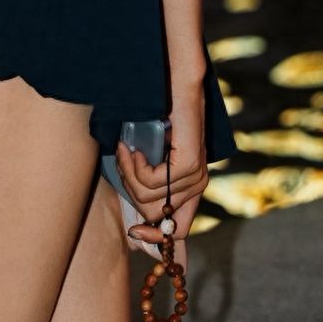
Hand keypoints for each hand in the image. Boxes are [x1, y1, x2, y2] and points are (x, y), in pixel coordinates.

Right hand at [115, 82, 207, 273]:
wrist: (174, 84)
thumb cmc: (158, 117)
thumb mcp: (151, 159)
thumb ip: (147, 185)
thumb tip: (135, 225)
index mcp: (191, 187)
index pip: (178, 232)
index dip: (153, 237)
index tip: (132, 230)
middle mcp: (197, 185)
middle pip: (155, 216)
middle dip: (131, 191)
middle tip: (125, 160)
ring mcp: (195, 175)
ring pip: (150, 199)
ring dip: (129, 174)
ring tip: (127, 150)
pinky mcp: (189, 163)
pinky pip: (153, 183)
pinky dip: (136, 167)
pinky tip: (135, 149)